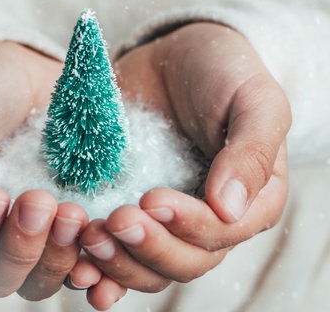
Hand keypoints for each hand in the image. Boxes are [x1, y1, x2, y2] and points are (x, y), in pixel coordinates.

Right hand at [0, 42, 91, 299]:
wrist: (20, 70)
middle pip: (2, 277)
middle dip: (21, 247)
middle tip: (40, 201)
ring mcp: (36, 237)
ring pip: (42, 279)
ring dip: (58, 255)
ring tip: (72, 212)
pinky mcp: (72, 227)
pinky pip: (84, 263)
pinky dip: (92, 260)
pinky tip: (98, 232)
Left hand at [79, 23, 290, 292]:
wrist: (173, 59)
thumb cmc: (222, 73)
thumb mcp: (253, 100)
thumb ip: (252, 151)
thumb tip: (231, 209)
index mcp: (253, 202)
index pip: (223, 233)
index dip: (189, 225)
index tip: (152, 199)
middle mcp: (210, 223)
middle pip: (185, 262)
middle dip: (148, 247)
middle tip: (113, 219)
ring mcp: (167, 224)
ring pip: (149, 269)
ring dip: (118, 262)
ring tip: (88, 237)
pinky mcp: (131, 215)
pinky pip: (117, 256)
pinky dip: (98, 269)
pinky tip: (76, 266)